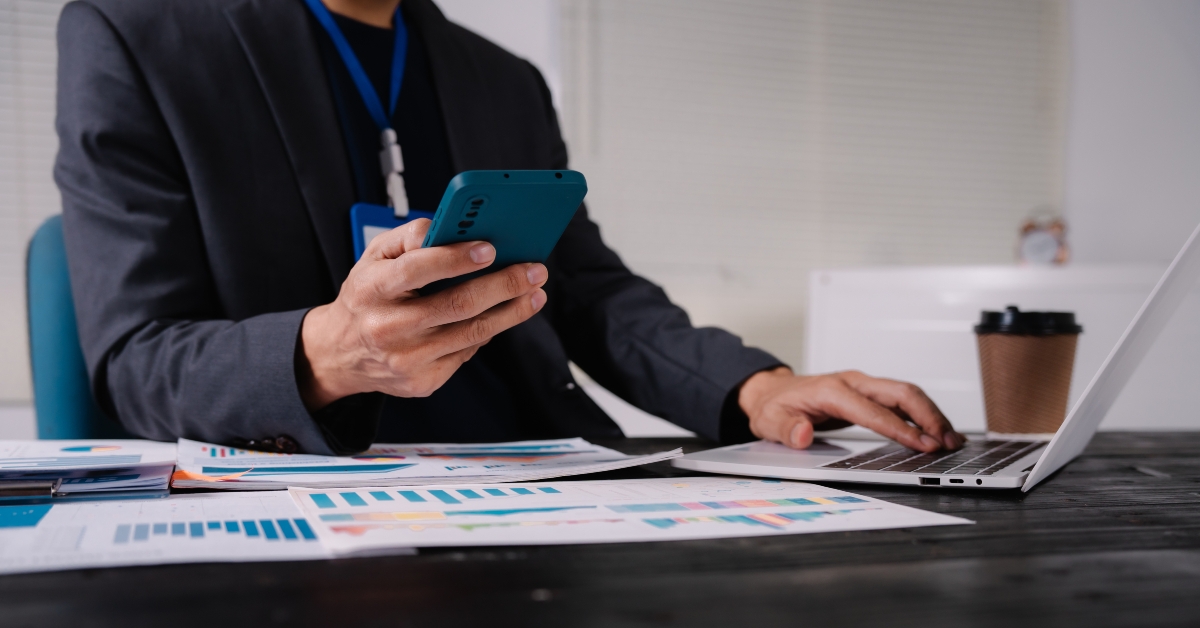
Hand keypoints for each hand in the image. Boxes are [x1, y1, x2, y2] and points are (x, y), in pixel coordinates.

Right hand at [297, 219, 546, 410]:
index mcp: (372, 289)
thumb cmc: (367, 296)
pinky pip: (467, 353)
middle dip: (503, 285)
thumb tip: (446, 226)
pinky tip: (504, 315)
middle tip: (534, 270)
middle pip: (457, 305)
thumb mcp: (373, 257)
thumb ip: (408, 236)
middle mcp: (387, 327)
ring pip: (472, 333)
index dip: (455, 258)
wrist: (341, 353)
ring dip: (512, 312)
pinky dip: (489, 331)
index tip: (491, 247)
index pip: (416, 270)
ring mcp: (406, 359)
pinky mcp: (421, 382)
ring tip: (535, 293)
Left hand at [738, 367, 964, 452]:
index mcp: (832, 391)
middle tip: (948, 442)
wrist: (773, 393)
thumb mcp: (771, 422)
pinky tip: (936, 432)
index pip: (874, 411)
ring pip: (907, 395)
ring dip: (932, 415)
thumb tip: (802, 435)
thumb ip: (787, 430)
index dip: (900, 429)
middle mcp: (853, 384)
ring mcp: (863, 387)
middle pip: (901, 393)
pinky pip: (902, 402)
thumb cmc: (775, 406)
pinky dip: (923, 415)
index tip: (923, 445)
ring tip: (952, 440)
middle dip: (929, 416)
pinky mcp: (869, 395)